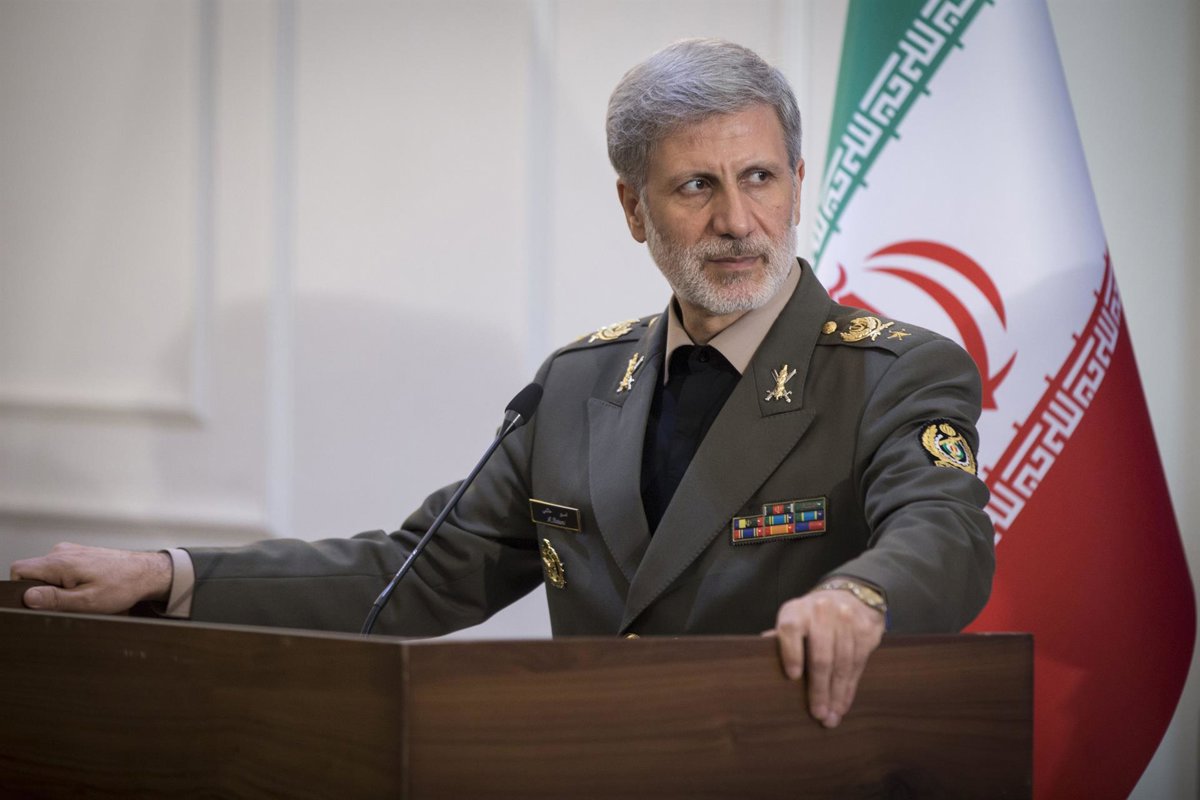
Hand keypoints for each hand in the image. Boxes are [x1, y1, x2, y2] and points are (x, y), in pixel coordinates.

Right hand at [9, 542, 171, 613]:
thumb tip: (27, 597)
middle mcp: (62, 552)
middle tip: (71, 600)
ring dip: (59, 587)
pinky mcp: (79, 554)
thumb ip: (54, 600)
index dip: (22, 589)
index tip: (41, 601)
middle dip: (45, 591)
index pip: (19, 570)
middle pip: (33, 573)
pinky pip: (61, 569)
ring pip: (48, 573)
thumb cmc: (122, 586)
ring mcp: (71, 551)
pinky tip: (88, 587)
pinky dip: (69, 581)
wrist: (146, 572)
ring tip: (84, 593)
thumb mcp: (86, 601)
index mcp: (59, 562)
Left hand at [770, 588, 884, 727]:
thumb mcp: (794, 618)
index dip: (791, 652)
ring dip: (837, 694)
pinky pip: (858, 665)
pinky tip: (843, 703)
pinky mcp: (865, 631)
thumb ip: (781, 638)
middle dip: (819, 689)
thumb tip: (759, 659)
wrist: (852, 594)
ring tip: (832, 716)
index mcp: (797, 610)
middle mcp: (822, 612)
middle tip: (818, 714)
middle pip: (821, 656)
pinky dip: (850, 688)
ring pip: (842, 664)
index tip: (792, 676)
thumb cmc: (813, 616)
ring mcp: (846, 621)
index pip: (791, 630)